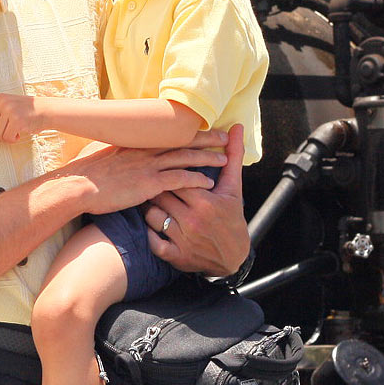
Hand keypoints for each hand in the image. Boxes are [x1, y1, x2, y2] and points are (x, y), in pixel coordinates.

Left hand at [0, 93, 38, 142]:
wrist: (46, 110)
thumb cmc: (26, 111)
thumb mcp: (9, 105)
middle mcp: (2, 103)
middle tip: (6, 133)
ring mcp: (10, 111)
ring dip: (5, 137)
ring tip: (14, 132)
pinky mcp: (17, 121)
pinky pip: (8, 137)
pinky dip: (13, 139)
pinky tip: (19, 134)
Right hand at [68, 132, 227, 216]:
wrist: (79, 185)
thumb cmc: (87, 173)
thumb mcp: (102, 153)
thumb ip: (115, 149)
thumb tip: (114, 147)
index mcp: (136, 143)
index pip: (168, 134)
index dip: (187, 131)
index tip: (202, 128)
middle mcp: (145, 150)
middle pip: (182, 141)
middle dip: (205, 139)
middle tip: (225, 137)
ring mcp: (148, 165)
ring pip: (185, 158)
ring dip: (207, 158)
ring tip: (225, 159)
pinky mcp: (149, 182)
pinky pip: (179, 179)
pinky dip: (196, 179)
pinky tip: (209, 182)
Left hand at [144, 124, 249, 275]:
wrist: (234, 257)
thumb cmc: (232, 217)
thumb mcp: (234, 188)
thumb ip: (233, 156)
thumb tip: (236, 127)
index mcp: (205, 201)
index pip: (176, 178)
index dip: (168, 172)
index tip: (162, 167)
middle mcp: (192, 220)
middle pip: (161, 195)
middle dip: (155, 188)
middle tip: (147, 181)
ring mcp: (183, 239)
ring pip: (152, 215)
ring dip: (149, 208)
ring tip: (150, 201)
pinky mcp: (176, 256)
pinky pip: (152, 242)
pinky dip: (149, 234)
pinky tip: (151, 225)